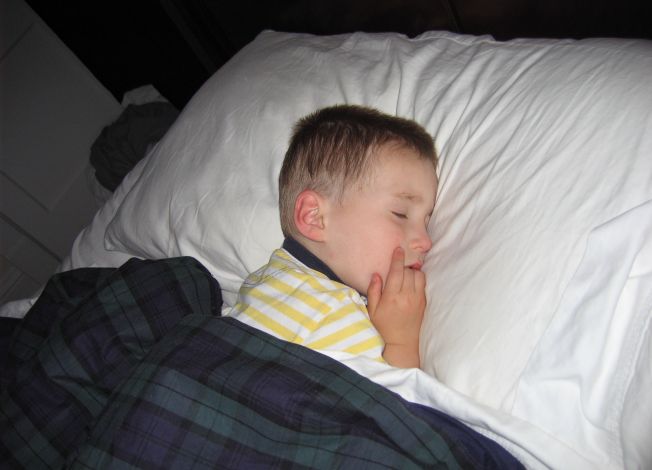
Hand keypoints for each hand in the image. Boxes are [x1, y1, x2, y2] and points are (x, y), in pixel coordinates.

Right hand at [366, 247, 425, 367]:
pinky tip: (412, 281)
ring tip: (404, 275)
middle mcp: (406, 296)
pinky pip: (423, 283)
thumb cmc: (384, 326)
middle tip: (397, 267)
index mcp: (392, 297)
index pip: (397, 272)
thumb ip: (373, 291)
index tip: (398, 249)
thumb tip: (376, 275)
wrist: (403, 342)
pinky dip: (418, 278)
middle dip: (403, 266)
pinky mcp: (424, 302)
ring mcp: (417, 299)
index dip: (397, 259)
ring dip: (411, 272)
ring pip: (418, 275)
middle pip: (408, 271)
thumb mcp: (373, 310)